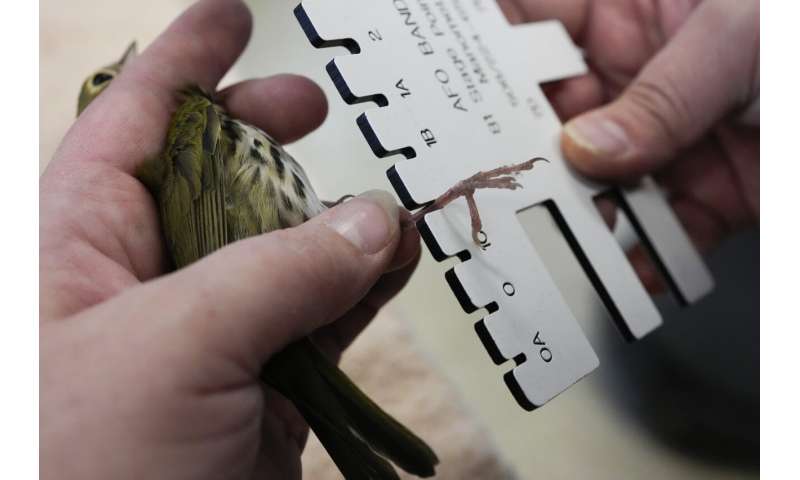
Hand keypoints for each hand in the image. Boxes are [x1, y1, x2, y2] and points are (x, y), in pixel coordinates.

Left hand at [40, 1, 419, 478]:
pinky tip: (398, 258)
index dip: (185, 60)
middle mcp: (139, 282)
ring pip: (282, 248)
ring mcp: (207, 336)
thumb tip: (370, 219)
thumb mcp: (172, 347)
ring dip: (336, 218)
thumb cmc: (81, 473)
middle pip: (214, 176)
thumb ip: (278, 271)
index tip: (232, 14)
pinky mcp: (257, 387)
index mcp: (75, 248)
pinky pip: (319, 313)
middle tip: (313, 107)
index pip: (134, 123)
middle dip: (264, 134)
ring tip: (386, 197)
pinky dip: (363, 286)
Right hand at [500, 0, 758, 286]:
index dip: (487, 51)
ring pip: (599, 186)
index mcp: (633, 14)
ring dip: (581, 218)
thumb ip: (660, 98)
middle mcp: (639, 78)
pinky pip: (661, 236)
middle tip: (501, 181)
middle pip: (554, 120)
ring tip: (563, 240)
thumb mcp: (739, 41)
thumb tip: (586, 150)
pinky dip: (644, 264)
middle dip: (526, 153)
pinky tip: (630, 277)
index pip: (536, 24)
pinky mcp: (707, 195)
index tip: (450, 88)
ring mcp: (669, 140)